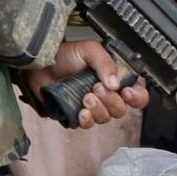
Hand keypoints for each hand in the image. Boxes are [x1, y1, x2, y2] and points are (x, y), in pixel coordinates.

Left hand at [24, 40, 148, 125]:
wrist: (39, 66)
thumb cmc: (63, 55)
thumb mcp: (88, 50)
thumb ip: (105, 62)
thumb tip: (115, 83)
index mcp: (114, 78)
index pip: (137, 93)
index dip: (137, 97)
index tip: (126, 93)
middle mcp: (106, 94)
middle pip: (121, 109)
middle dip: (111, 101)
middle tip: (96, 88)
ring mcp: (92, 106)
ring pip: (105, 118)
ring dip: (98, 109)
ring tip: (85, 96)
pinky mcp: (76, 115)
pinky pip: (88, 125)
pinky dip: (86, 119)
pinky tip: (81, 111)